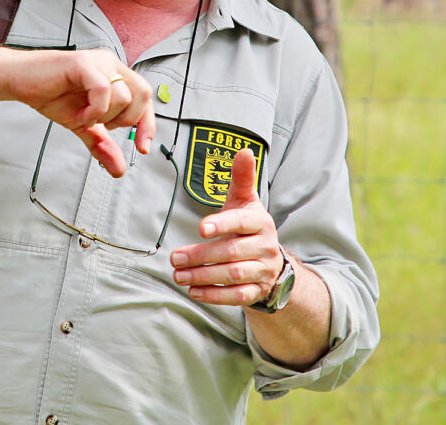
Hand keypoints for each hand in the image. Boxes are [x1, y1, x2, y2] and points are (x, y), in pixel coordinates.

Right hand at [3, 48, 154, 176]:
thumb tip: (118, 169)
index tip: (143, 149)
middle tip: (102, 126)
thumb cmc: (50, 94)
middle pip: (143, 95)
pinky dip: (94, 109)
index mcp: (115, 75)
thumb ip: (101, 144)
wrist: (19, 80)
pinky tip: (80, 114)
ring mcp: (98, 62)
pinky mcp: (83, 63)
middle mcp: (111, 64)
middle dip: (126, 120)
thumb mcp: (82, 125)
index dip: (148, 125)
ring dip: (104, 116)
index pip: (145, 99)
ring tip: (83, 116)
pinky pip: (103, 89)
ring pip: (124, 96)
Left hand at [170, 147, 282, 306]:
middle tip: (174, 258)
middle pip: (232, 251)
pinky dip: (215, 295)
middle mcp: (265, 246)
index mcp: (260, 221)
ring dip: (203, 276)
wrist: (271, 261)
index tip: (200, 228)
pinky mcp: (257, 290)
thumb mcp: (245, 201)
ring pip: (233, 275)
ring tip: (178, 275)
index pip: (241, 222)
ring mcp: (263, 270)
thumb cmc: (248, 225)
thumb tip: (245, 150)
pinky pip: (238, 296)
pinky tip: (194, 291)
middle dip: (201, 255)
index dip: (221, 224)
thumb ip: (242, 178)